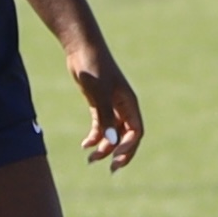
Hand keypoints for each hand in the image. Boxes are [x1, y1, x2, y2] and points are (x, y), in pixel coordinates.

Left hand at [69, 45, 144, 170]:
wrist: (81, 48)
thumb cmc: (93, 67)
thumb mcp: (98, 94)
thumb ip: (105, 118)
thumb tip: (111, 142)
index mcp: (129, 103)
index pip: (136, 132)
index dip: (129, 148)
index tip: (115, 159)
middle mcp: (123, 106)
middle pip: (127, 137)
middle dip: (119, 153)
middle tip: (110, 169)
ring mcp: (111, 105)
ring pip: (112, 133)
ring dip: (104, 148)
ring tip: (90, 159)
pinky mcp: (98, 104)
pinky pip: (100, 126)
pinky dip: (95, 137)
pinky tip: (85, 145)